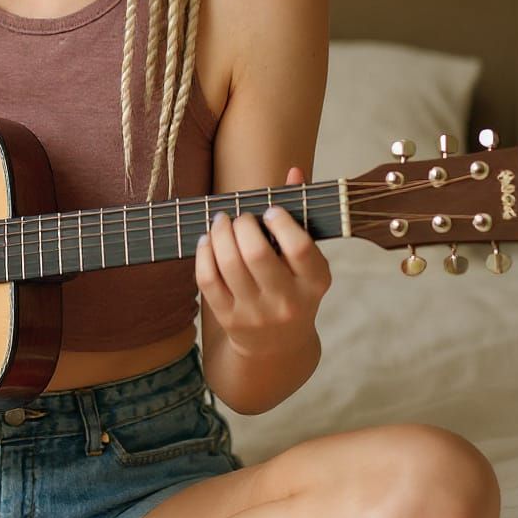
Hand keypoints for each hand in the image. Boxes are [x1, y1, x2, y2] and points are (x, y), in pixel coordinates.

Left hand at [195, 166, 331, 358]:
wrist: (278, 346)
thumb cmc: (292, 287)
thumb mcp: (306, 260)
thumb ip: (300, 214)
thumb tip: (294, 171)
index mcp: (314, 283)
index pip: (299, 247)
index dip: (280, 221)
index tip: (269, 211)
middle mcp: (287, 302)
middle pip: (256, 253)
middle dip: (242, 224)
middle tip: (240, 217)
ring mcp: (255, 313)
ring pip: (229, 264)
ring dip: (220, 233)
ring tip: (221, 221)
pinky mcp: (228, 318)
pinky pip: (207, 279)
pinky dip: (203, 252)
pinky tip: (208, 240)